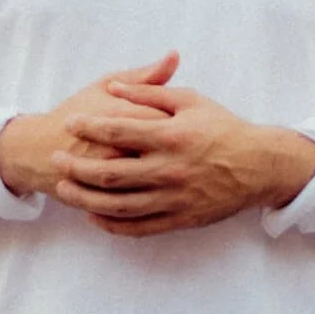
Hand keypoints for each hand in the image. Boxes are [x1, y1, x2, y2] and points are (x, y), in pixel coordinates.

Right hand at [0, 53, 178, 198]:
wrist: (38, 148)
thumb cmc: (77, 112)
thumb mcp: (106, 86)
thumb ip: (144, 76)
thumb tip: (174, 56)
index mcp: (122, 114)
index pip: (167, 118)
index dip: (180, 121)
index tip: (183, 122)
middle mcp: (118, 147)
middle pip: (163, 152)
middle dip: (175, 153)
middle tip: (177, 149)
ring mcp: (111, 177)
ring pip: (151, 182)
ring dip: (163, 177)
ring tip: (163, 169)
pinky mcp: (103, 199)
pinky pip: (134, 206)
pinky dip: (148, 200)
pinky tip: (153, 191)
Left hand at [50, 79, 314, 236]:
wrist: (259, 166)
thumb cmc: (224, 128)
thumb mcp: (191, 100)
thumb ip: (151, 91)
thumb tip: (114, 86)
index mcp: (171, 136)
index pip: (119, 130)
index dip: (90, 126)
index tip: (69, 123)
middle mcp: (170, 169)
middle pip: (111, 171)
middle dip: (78, 166)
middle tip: (55, 159)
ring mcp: (174, 198)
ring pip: (120, 204)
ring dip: (87, 197)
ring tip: (65, 189)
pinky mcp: (180, 219)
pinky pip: (139, 227)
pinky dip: (113, 224)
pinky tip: (94, 216)